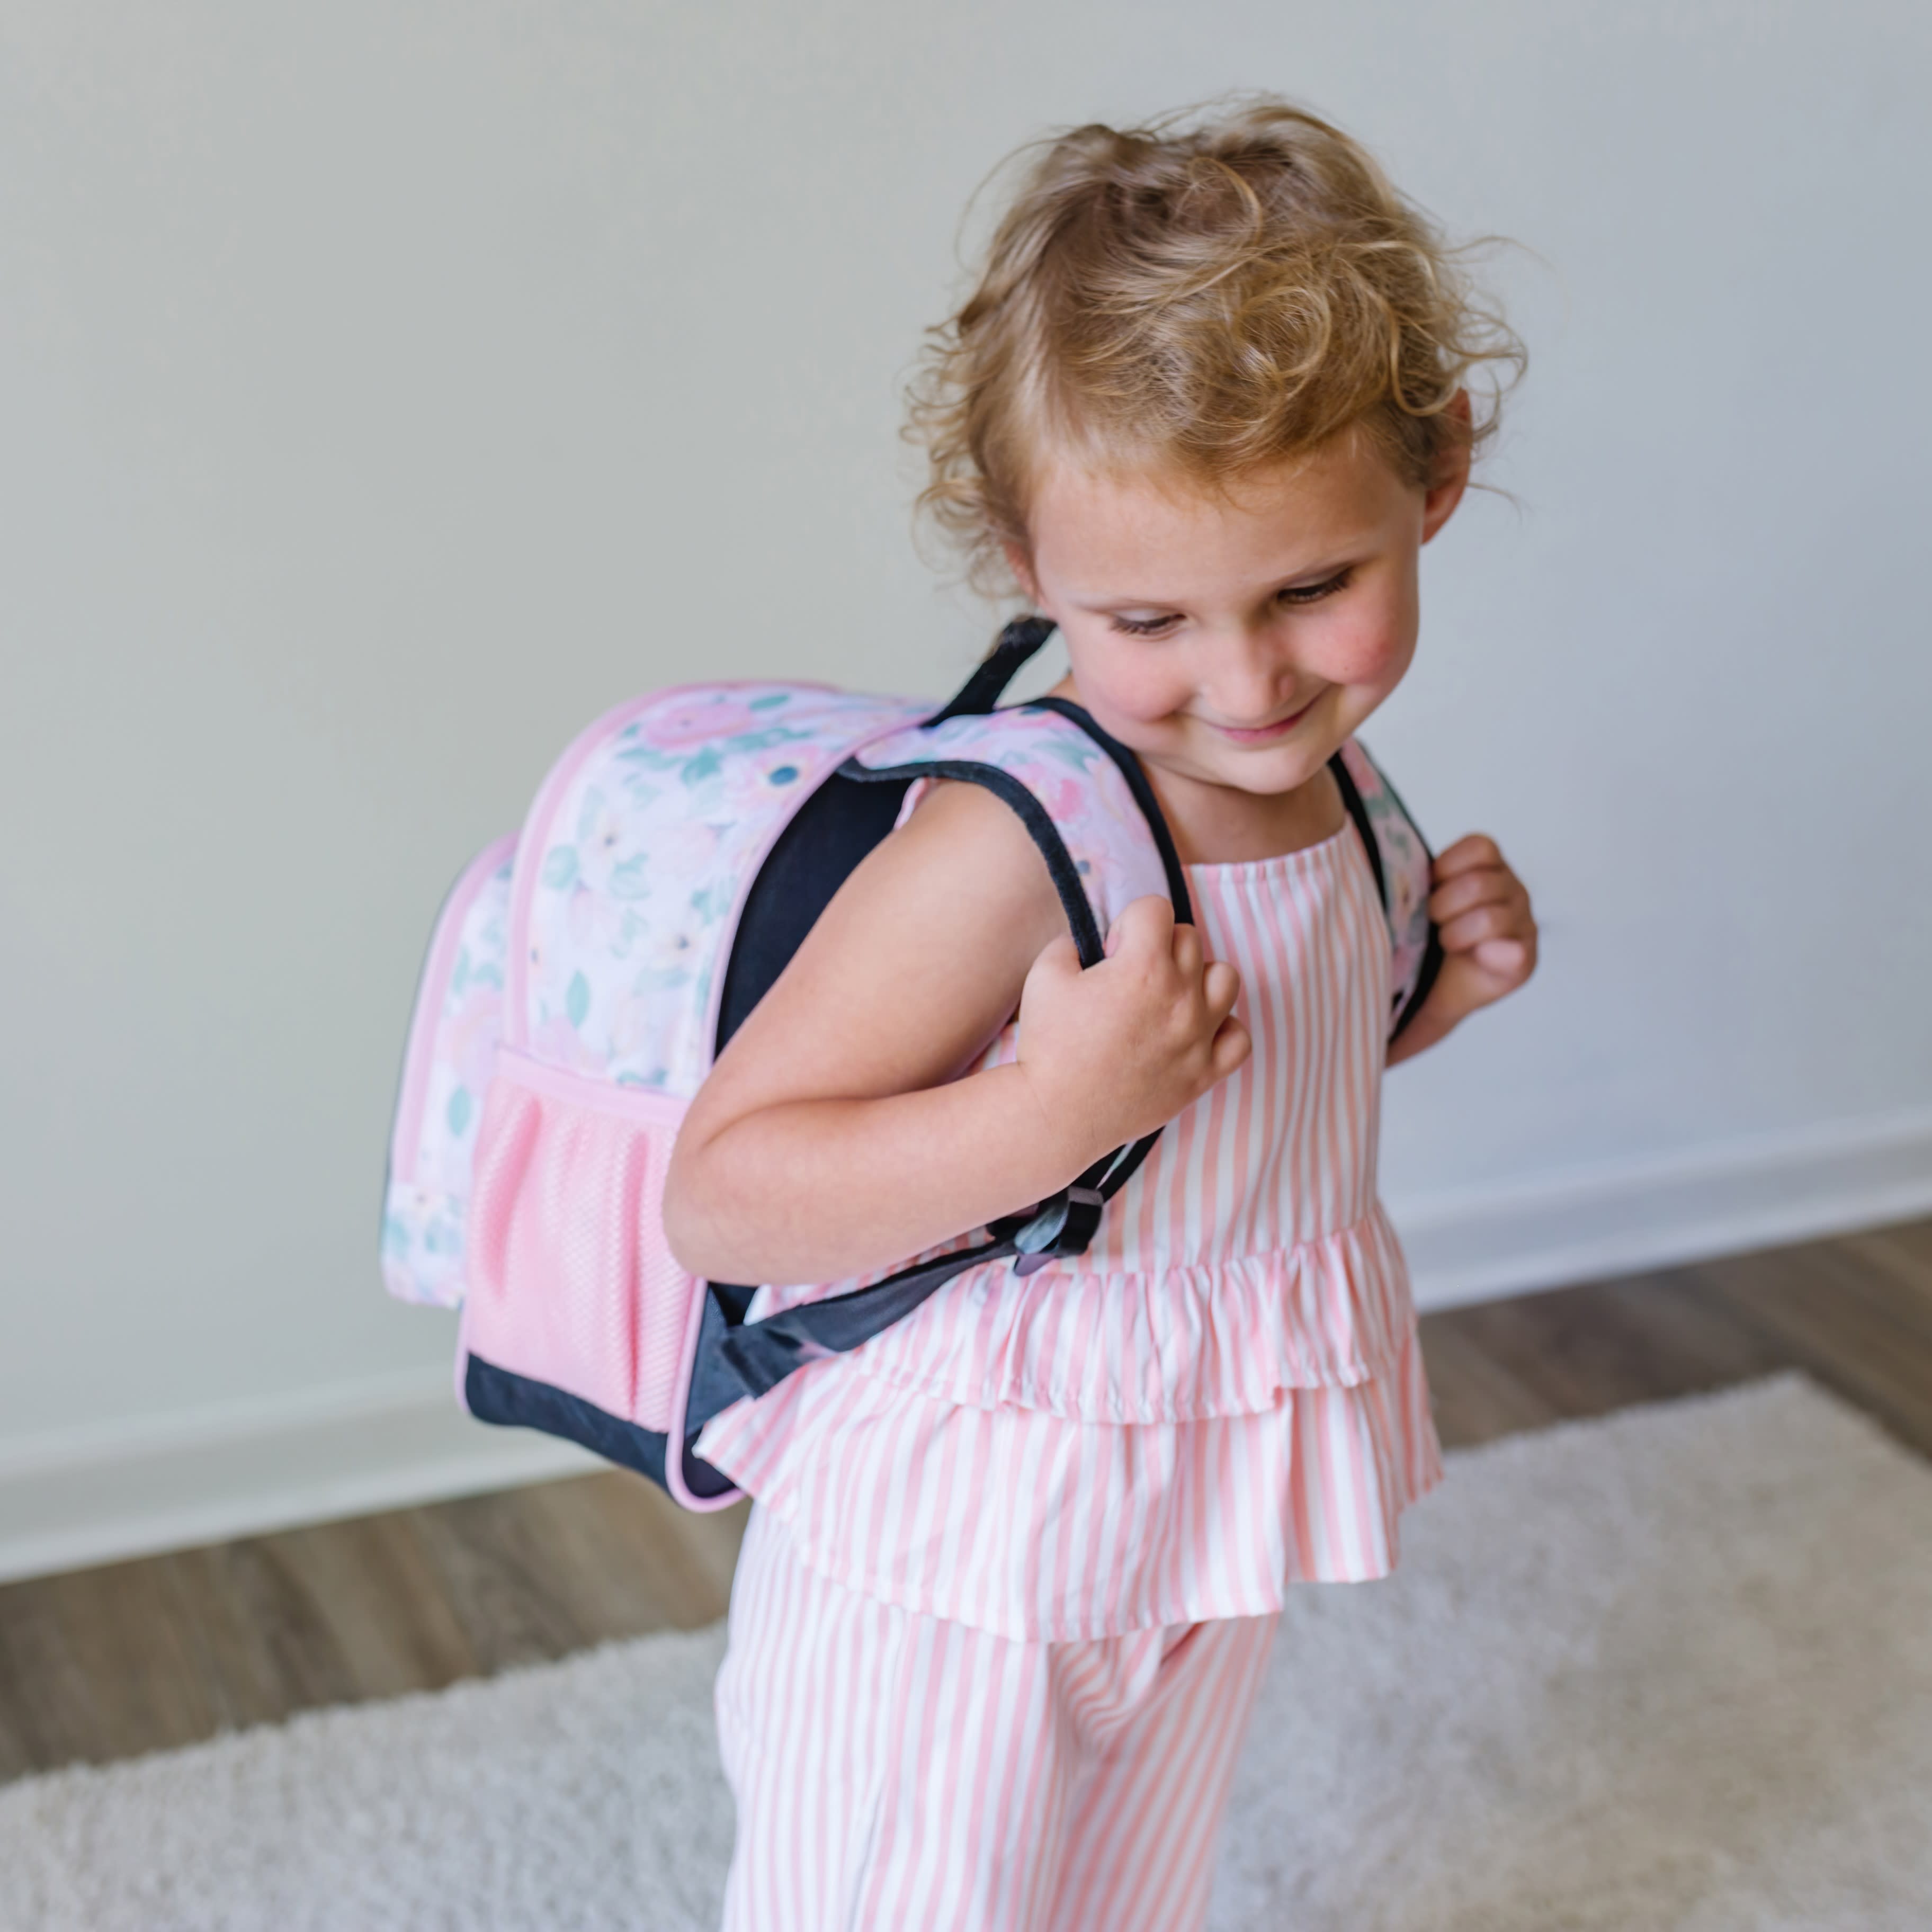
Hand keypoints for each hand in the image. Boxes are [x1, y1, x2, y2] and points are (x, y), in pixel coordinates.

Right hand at [1015, 895, 1249, 1162]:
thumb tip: (1092, 942)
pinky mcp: (1204, 1074)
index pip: (1156, 908)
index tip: (1111, 952)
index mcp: (1144, 968)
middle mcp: (1180, 997)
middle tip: (1130, 976)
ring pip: (1226, 979)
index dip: (1128, 922)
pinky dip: (1222, 1029)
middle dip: (1158, 946)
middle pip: (1190, 939)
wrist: (1058, 1114)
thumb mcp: (1043, 975)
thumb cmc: (1048, 1045)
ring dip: (1198, 978)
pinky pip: (1240, 1038)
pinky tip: (1194, 1032)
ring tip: (1169, 996)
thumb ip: (1070, 943)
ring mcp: (1198, 1037)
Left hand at [1422, 834, 1537, 1024]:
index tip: (1428, 886)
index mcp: (1490, 867)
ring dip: (1456, 934)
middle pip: (1478, 884)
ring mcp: (1523, 922)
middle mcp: (1512, 889)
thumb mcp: (1421, 899)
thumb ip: (1417, 881)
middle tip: (1430, 921)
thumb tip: (1408, 879)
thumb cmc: (1428, 934)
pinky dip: (1489, 957)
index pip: (1480, 848)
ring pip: (1491, 918)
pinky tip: (1475, 958)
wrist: (1439, 984)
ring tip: (1446, 942)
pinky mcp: (1526, 958)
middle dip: (1442, 906)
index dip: (1446, 867)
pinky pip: (1513, 954)